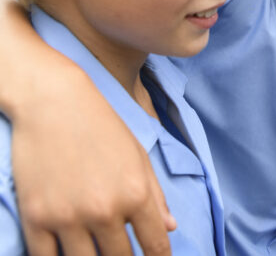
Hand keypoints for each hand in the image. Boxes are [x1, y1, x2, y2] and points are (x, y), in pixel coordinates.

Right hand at [11, 62, 174, 255]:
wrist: (54, 102)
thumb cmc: (102, 125)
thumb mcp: (137, 154)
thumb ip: (155, 194)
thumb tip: (171, 227)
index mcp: (136, 193)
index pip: (155, 246)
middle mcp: (105, 209)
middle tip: (122, 251)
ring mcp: (68, 217)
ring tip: (97, 250)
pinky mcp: (36, 219)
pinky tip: (67, 251)